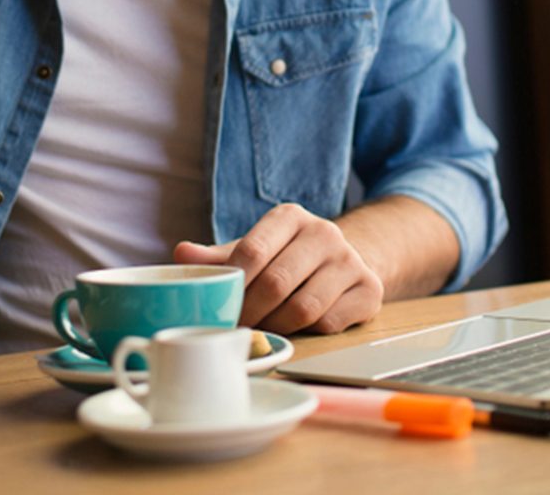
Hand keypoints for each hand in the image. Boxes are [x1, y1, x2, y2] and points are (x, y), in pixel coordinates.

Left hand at [173, 203, 383, 334]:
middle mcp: (323, 232)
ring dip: (278, 325)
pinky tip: (298, 326)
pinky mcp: (369, 289)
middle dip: (252, 311)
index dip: (234, 283)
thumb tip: (180, 254)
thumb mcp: (254, 249)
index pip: (253, 250)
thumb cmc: (287, 257)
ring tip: (264, 328)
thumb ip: (217, 257)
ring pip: (304, 308)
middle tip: (237, 327)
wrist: (344, 260)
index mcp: (289, 216)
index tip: (221, 305)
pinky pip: (330, 323)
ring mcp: (350, 261)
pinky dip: (308, 332)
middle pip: (277, 283)